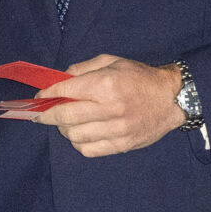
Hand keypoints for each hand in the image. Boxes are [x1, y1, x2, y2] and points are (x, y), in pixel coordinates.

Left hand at [0, 54, 186, 157]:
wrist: (172, 99)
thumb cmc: (140, 77)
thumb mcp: (113, 61)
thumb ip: (83, 69)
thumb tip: (60, 80)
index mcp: (107, 84)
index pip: (66, 91)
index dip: (47, 94)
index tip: (39, 97)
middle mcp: (110, 108)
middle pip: (65, 117)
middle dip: (47, 115)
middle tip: (40, 114)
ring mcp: (116, 129)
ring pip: (74, 136)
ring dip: (64, 129)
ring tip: (66, 122)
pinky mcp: (121, 145)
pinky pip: (88, 150)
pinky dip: (79, 143)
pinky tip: (81, 134)